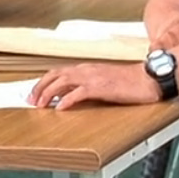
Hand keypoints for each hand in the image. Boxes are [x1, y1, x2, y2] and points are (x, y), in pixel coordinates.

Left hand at [30, 63, 161, 110]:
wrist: (148, 78)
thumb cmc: (130, 82)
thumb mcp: (105, 81)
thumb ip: (89, 85)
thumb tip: (72, 96)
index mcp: (87, 69)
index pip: (59, 72)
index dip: (44, 81)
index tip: (35, 92)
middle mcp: (87, 70)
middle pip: (55, 75)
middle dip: (40, 86)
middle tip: (30, 99)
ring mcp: (93, 77)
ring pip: (62, 82)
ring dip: (48, 93)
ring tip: (40, 104)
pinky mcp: (101, 87)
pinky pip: (78, 93)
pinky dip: (66, 100)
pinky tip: (59, 108)